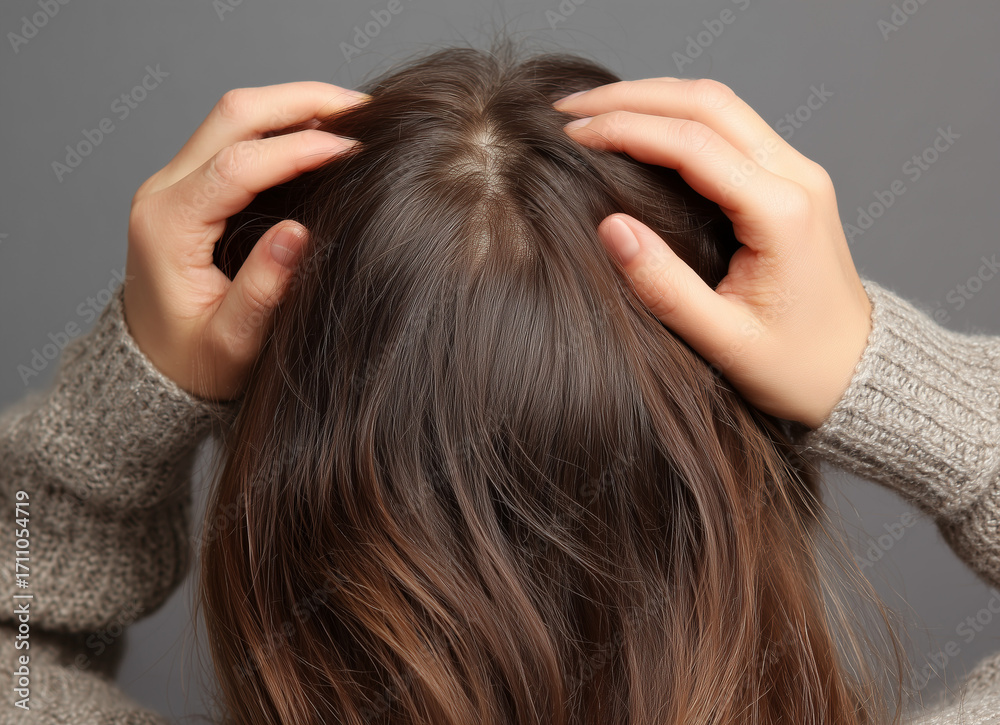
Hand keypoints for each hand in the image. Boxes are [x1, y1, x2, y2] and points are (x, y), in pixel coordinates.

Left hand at [124, 82, 367, 401]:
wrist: (152, 368)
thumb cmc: (194, 361)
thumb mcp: (231, 341)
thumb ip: (262, 290)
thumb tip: (300, 233)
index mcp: (169, 226)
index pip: (238, 163)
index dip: (300, 149)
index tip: (355, 150)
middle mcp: (164, 191)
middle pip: (234, 114)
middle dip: (303, 101)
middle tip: (365, 109)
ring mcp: (174, 181)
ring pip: (235, 115)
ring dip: (295, 106)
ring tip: (355, 117)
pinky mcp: (191, 184)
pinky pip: (236, 134)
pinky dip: (283, 125)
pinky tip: (325, 135)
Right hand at [554, 78, 871, 429]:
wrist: (856, 372)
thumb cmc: (796, 367)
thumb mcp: (724, 342)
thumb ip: (664, 287)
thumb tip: (610, 228)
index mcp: (782, 214)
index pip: (693, 144)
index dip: (626, 129)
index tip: (573, 134)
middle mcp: (797, 177)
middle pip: (707, 103)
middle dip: (631, 96)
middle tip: (569, 107)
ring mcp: (797, 172)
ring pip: (719, 103)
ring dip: (653, 97)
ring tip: (593, 108)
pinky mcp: (789, 178)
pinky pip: (729, 124)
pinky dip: (677, 114)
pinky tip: (638, 125)